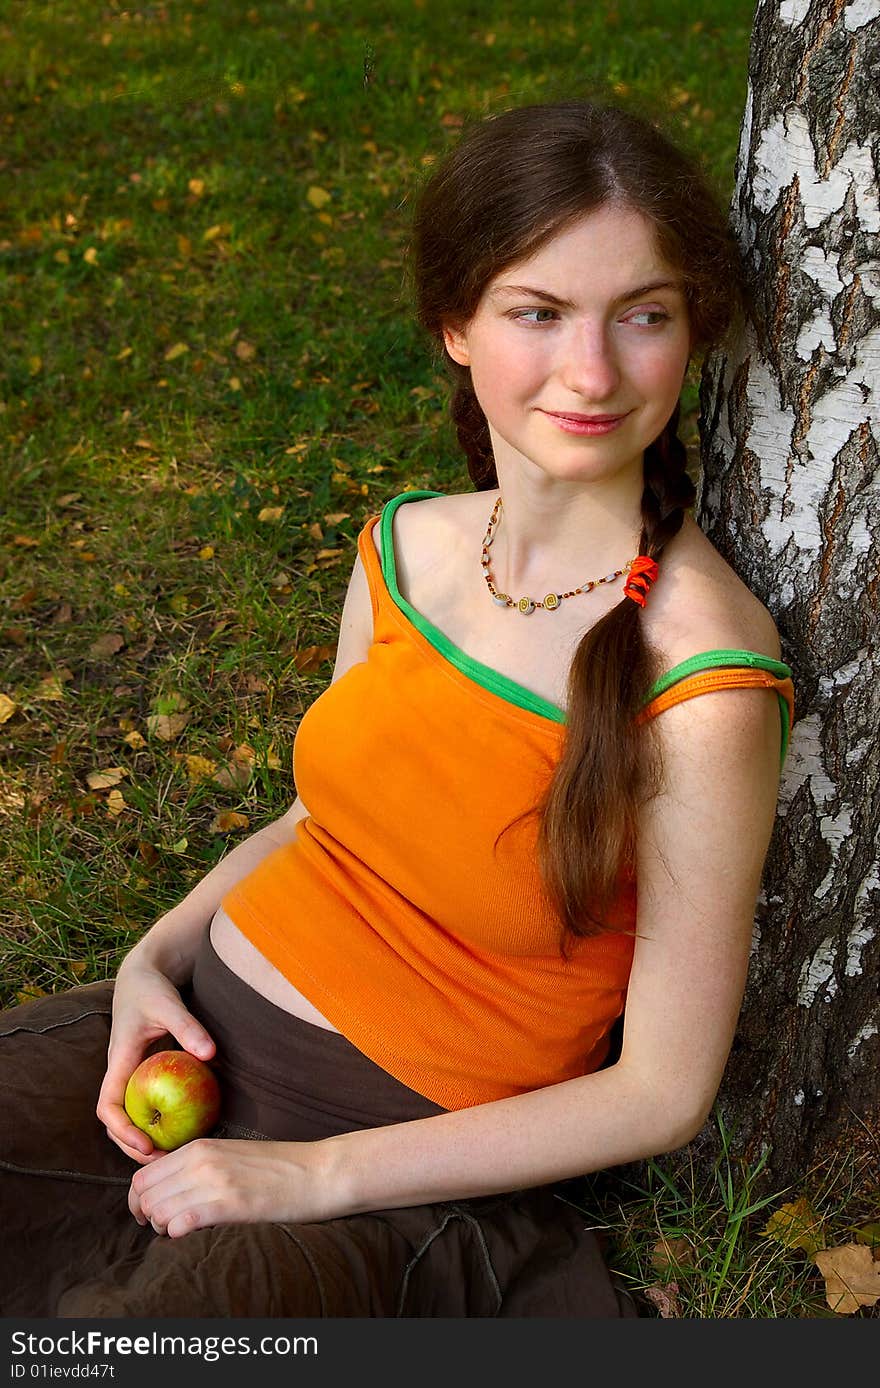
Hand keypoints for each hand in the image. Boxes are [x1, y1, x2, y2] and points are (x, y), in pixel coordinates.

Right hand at [97, 956, 215, 1163]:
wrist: (142, 976)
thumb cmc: (151, 989)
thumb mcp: (168, 1005)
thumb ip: (187, 1027)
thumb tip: (210, 1053)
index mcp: (118, 1061)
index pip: (108, 1106)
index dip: (123, 1131)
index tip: (146, 1145)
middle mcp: (120, 1073)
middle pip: (116, 1122)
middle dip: (133, 1146)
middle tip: (164, 1162)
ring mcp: (130, 1075)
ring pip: (129, 1116)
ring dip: (144, 1138)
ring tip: (173, 1154)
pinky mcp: (143, 1074)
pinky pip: (145, 1103)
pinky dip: (156, 1120)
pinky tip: (181, 1129)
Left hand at [128, 1139, 335, 1237]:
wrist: (320, 1171)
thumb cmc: (278, 1168)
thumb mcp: (230, 1156)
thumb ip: (198, 1167)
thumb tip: (169, 1191)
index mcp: (199, 1147)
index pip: (142, 1176)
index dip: (138, 1202)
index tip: (150, 1217)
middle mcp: (202, 1160)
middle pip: (145, 1196)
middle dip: (147, 1218)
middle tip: (166, 1229)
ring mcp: (216, 1181)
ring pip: (159, 1211)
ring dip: (164, 1229)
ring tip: (184, 1233)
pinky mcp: (233, 1204)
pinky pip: (183, 1223)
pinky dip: (180, 1235)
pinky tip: (196, 1235)